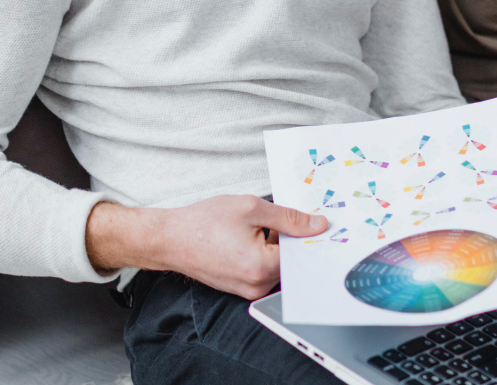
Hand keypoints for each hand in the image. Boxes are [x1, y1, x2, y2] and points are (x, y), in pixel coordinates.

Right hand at [85, 194, 326, 299]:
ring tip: (265, 220)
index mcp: (261, 267)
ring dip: (279, 241)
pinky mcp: (241, 285)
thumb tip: (318, 224)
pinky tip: (256, 231)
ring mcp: (248, 289)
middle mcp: (257, 285)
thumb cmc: (204, 222)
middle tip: (299, 212)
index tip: (325, 219)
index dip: (313, 233)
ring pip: (279, 263)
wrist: (170, 238)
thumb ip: (288, 217)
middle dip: (295, 236)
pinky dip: (266, 248)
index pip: (303, 253)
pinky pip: (265, 267)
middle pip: (292, 260)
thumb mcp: (250, 207)